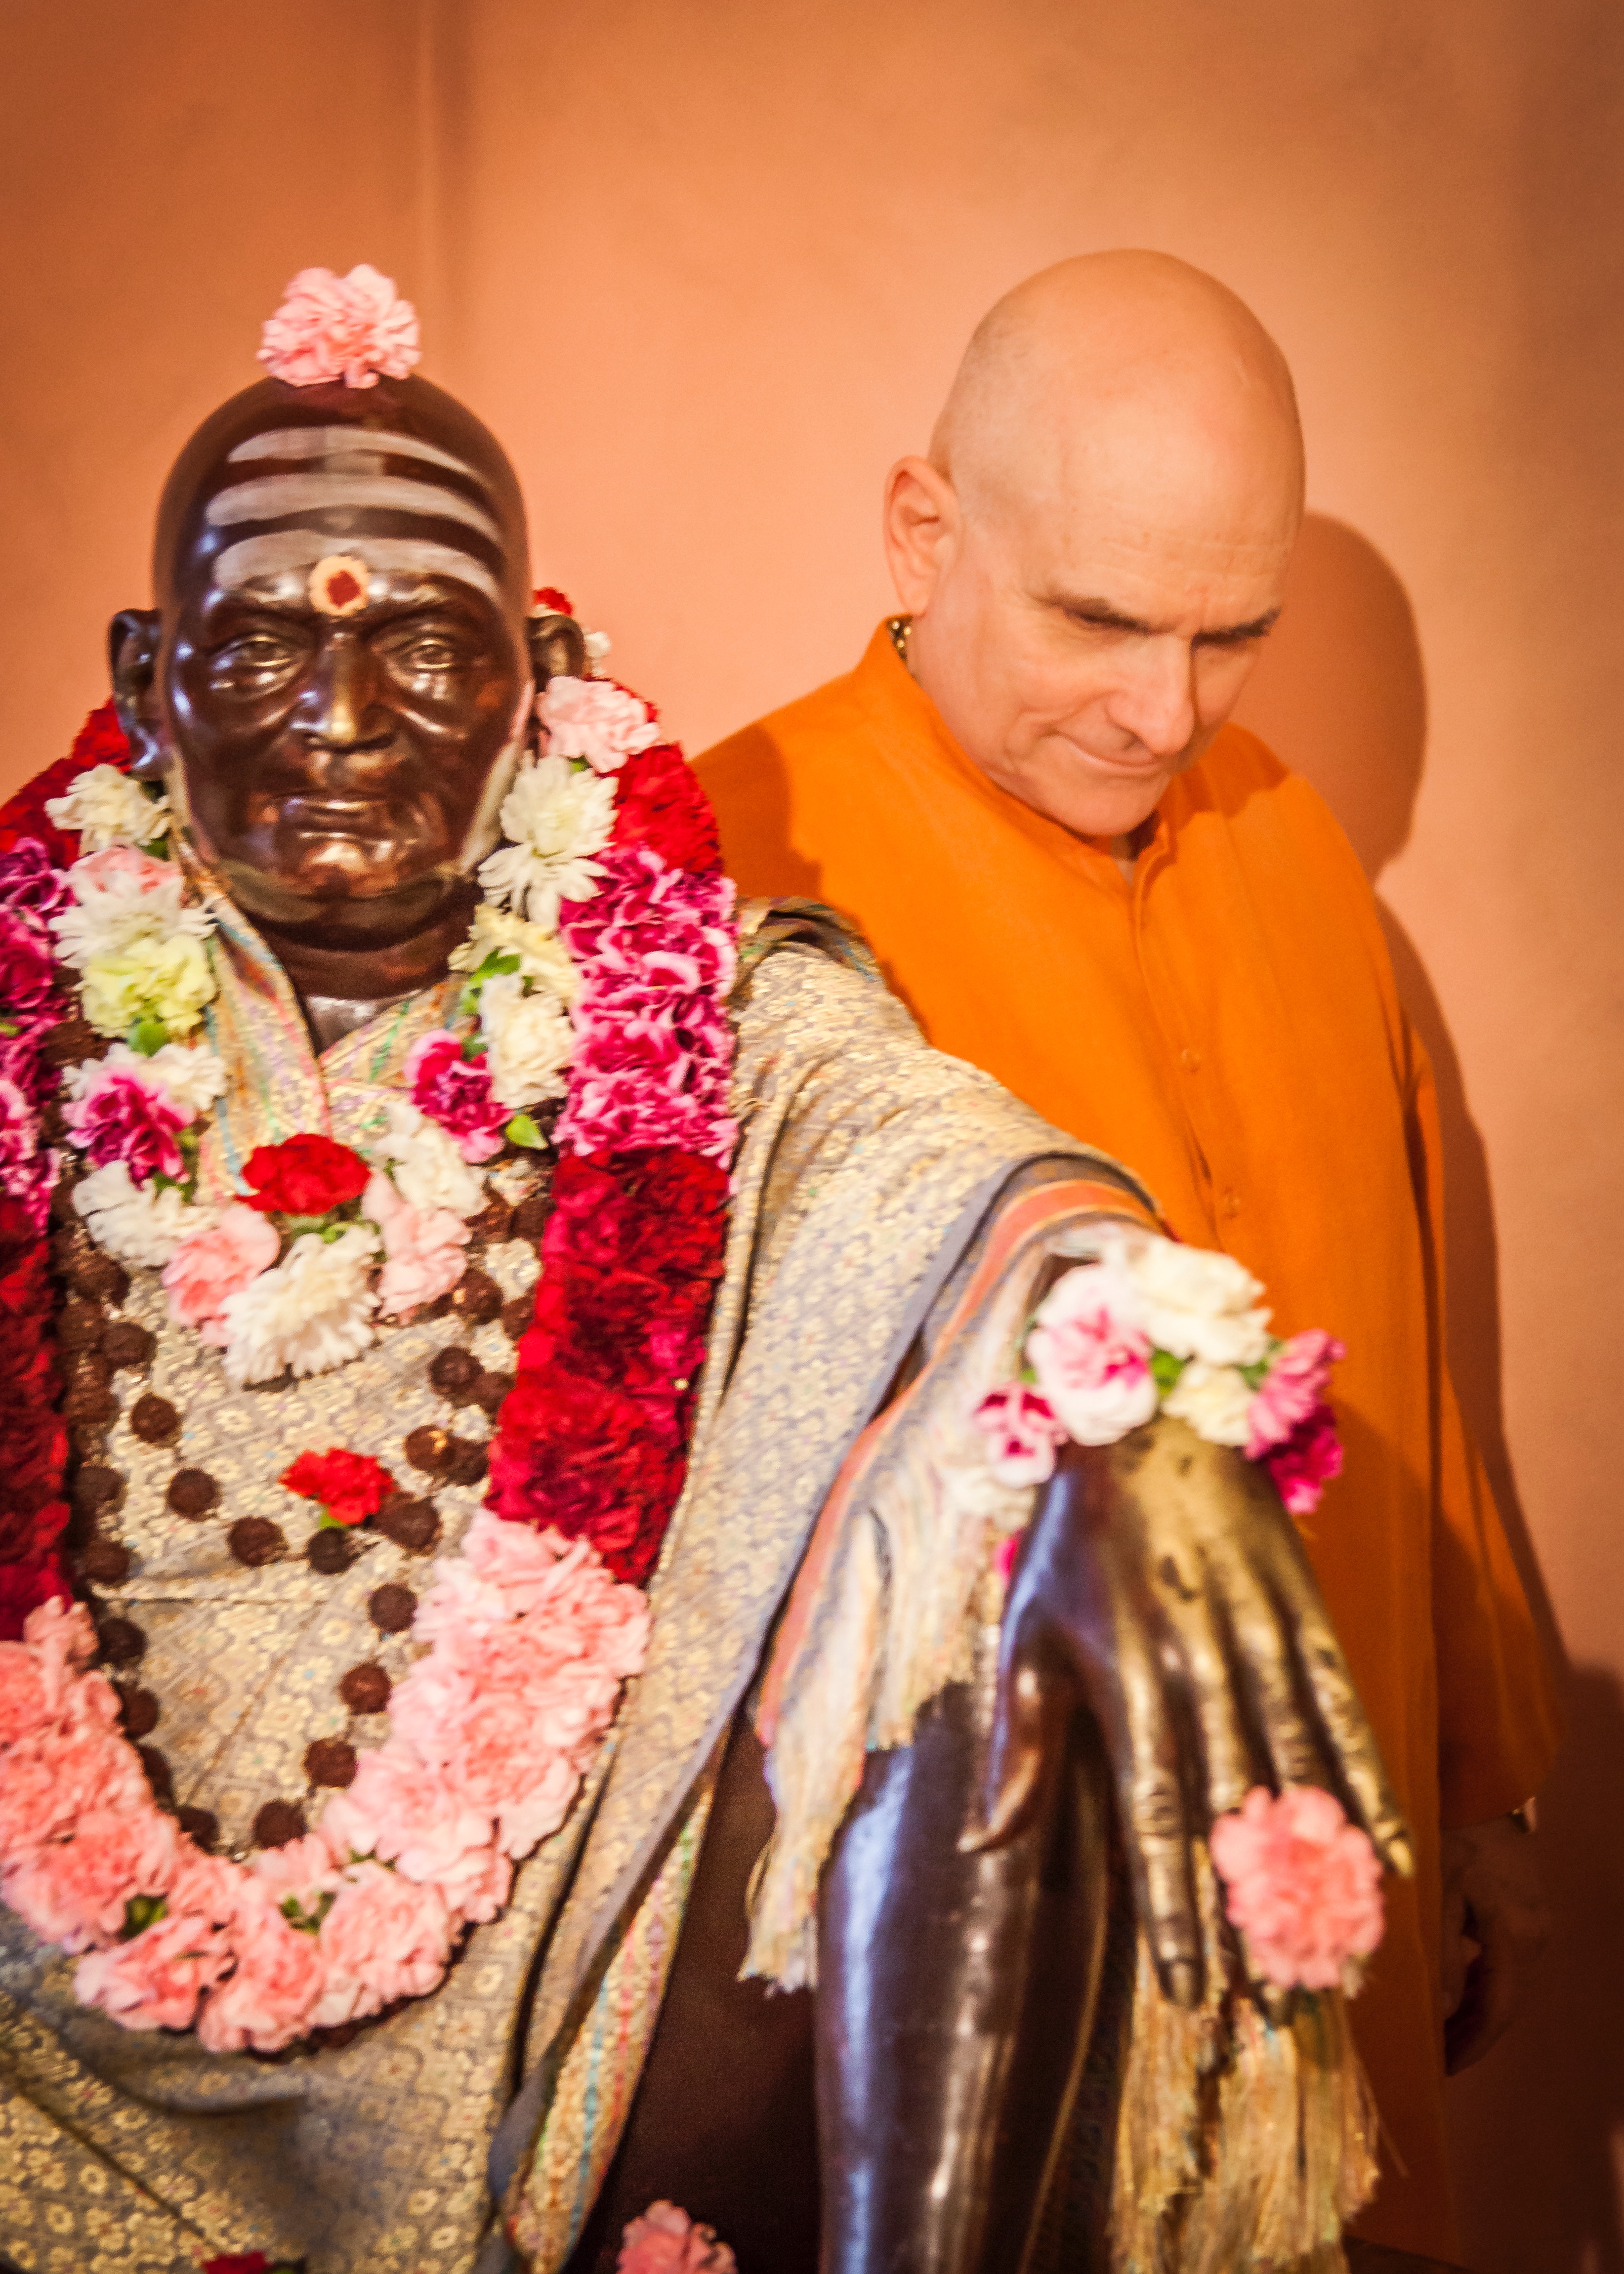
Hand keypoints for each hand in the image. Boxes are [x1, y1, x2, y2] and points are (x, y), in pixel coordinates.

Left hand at [964, 1415, 1410, 2006]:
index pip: (1155, 1820)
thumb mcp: (1025, 1632)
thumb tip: (982, 1849)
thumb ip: (1019, 1746)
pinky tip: (1394, 1859)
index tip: (1190, 1992)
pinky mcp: (1308, 1618)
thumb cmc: (1071, 1541)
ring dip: (1325, 1873)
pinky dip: (1372, 1789)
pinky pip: (1347, 1717)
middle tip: (1275, 2005)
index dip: (1174, 1910)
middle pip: (1235, 1816)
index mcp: (1127, 1679)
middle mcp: (1203, 1668)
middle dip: (1254, 1916)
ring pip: (1303, 1778)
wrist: (1147, 1421)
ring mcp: (1264, 1642)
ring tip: (1340, 1957)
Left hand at [1441, 1813, 1548, 2070]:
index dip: (1472, 2044)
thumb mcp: (1439, 1893)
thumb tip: (1442, 2012)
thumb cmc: (1454, 1835)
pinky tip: (1455, 1994)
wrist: (1483, 1792)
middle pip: (1504, 2002)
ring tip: (1439, 2036)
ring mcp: (1536, 1926)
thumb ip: (1443, 1954)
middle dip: (1471, 2034)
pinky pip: (1505, 1962)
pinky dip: (1481, 1982)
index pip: (1497, 2009)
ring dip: (1475, 2010)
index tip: (1444, 2069)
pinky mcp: (1527, 1915)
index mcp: (1516, 1935)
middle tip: (1436, 2060)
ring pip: (1505, 1984)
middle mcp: (1536, 1936)